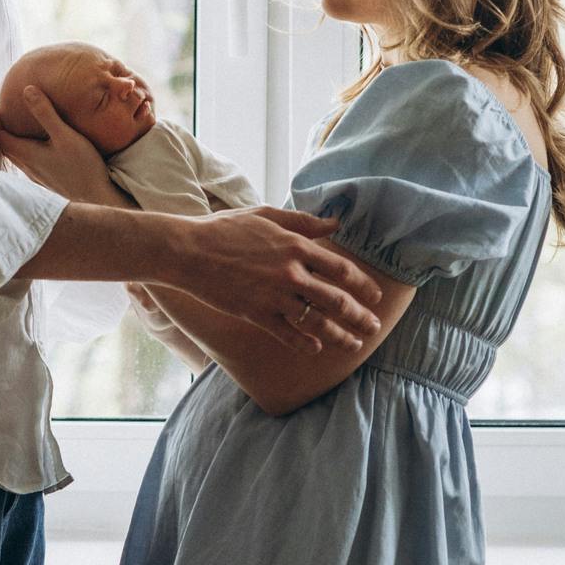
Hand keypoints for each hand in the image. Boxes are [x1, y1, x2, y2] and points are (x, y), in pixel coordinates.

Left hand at [0, 88, 117, 206]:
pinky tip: (37, 142)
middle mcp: (26, 167)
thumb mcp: (64, 135)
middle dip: (1, 126)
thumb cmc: (82, 168)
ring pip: (16, 154)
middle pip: (5, 145)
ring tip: (17, 123)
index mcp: (26, 155)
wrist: (96, 199)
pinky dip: (25, 147)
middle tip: (3, 109)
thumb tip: (27, 90)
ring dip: (12, 138)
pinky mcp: (46, 179)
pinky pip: (28, 160)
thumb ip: (45, 113)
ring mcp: (36, 175)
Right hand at [169, 206, 384, 352]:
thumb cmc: (226, 229)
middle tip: (375, 327)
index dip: (364, 285)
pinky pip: (288, 334)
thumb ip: (303, 221)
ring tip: (355, 345)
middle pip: (337, 300)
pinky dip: (306, 344)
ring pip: (318, 322)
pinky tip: (317, 350)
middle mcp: (291, 273)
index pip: (342, 269)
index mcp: (296, 246)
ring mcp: (274, 296)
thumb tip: (336, 222)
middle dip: (361, 316)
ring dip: (341, 336)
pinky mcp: (256, 314)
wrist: (188, 251)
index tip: (376, 296)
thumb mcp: (267, 215)